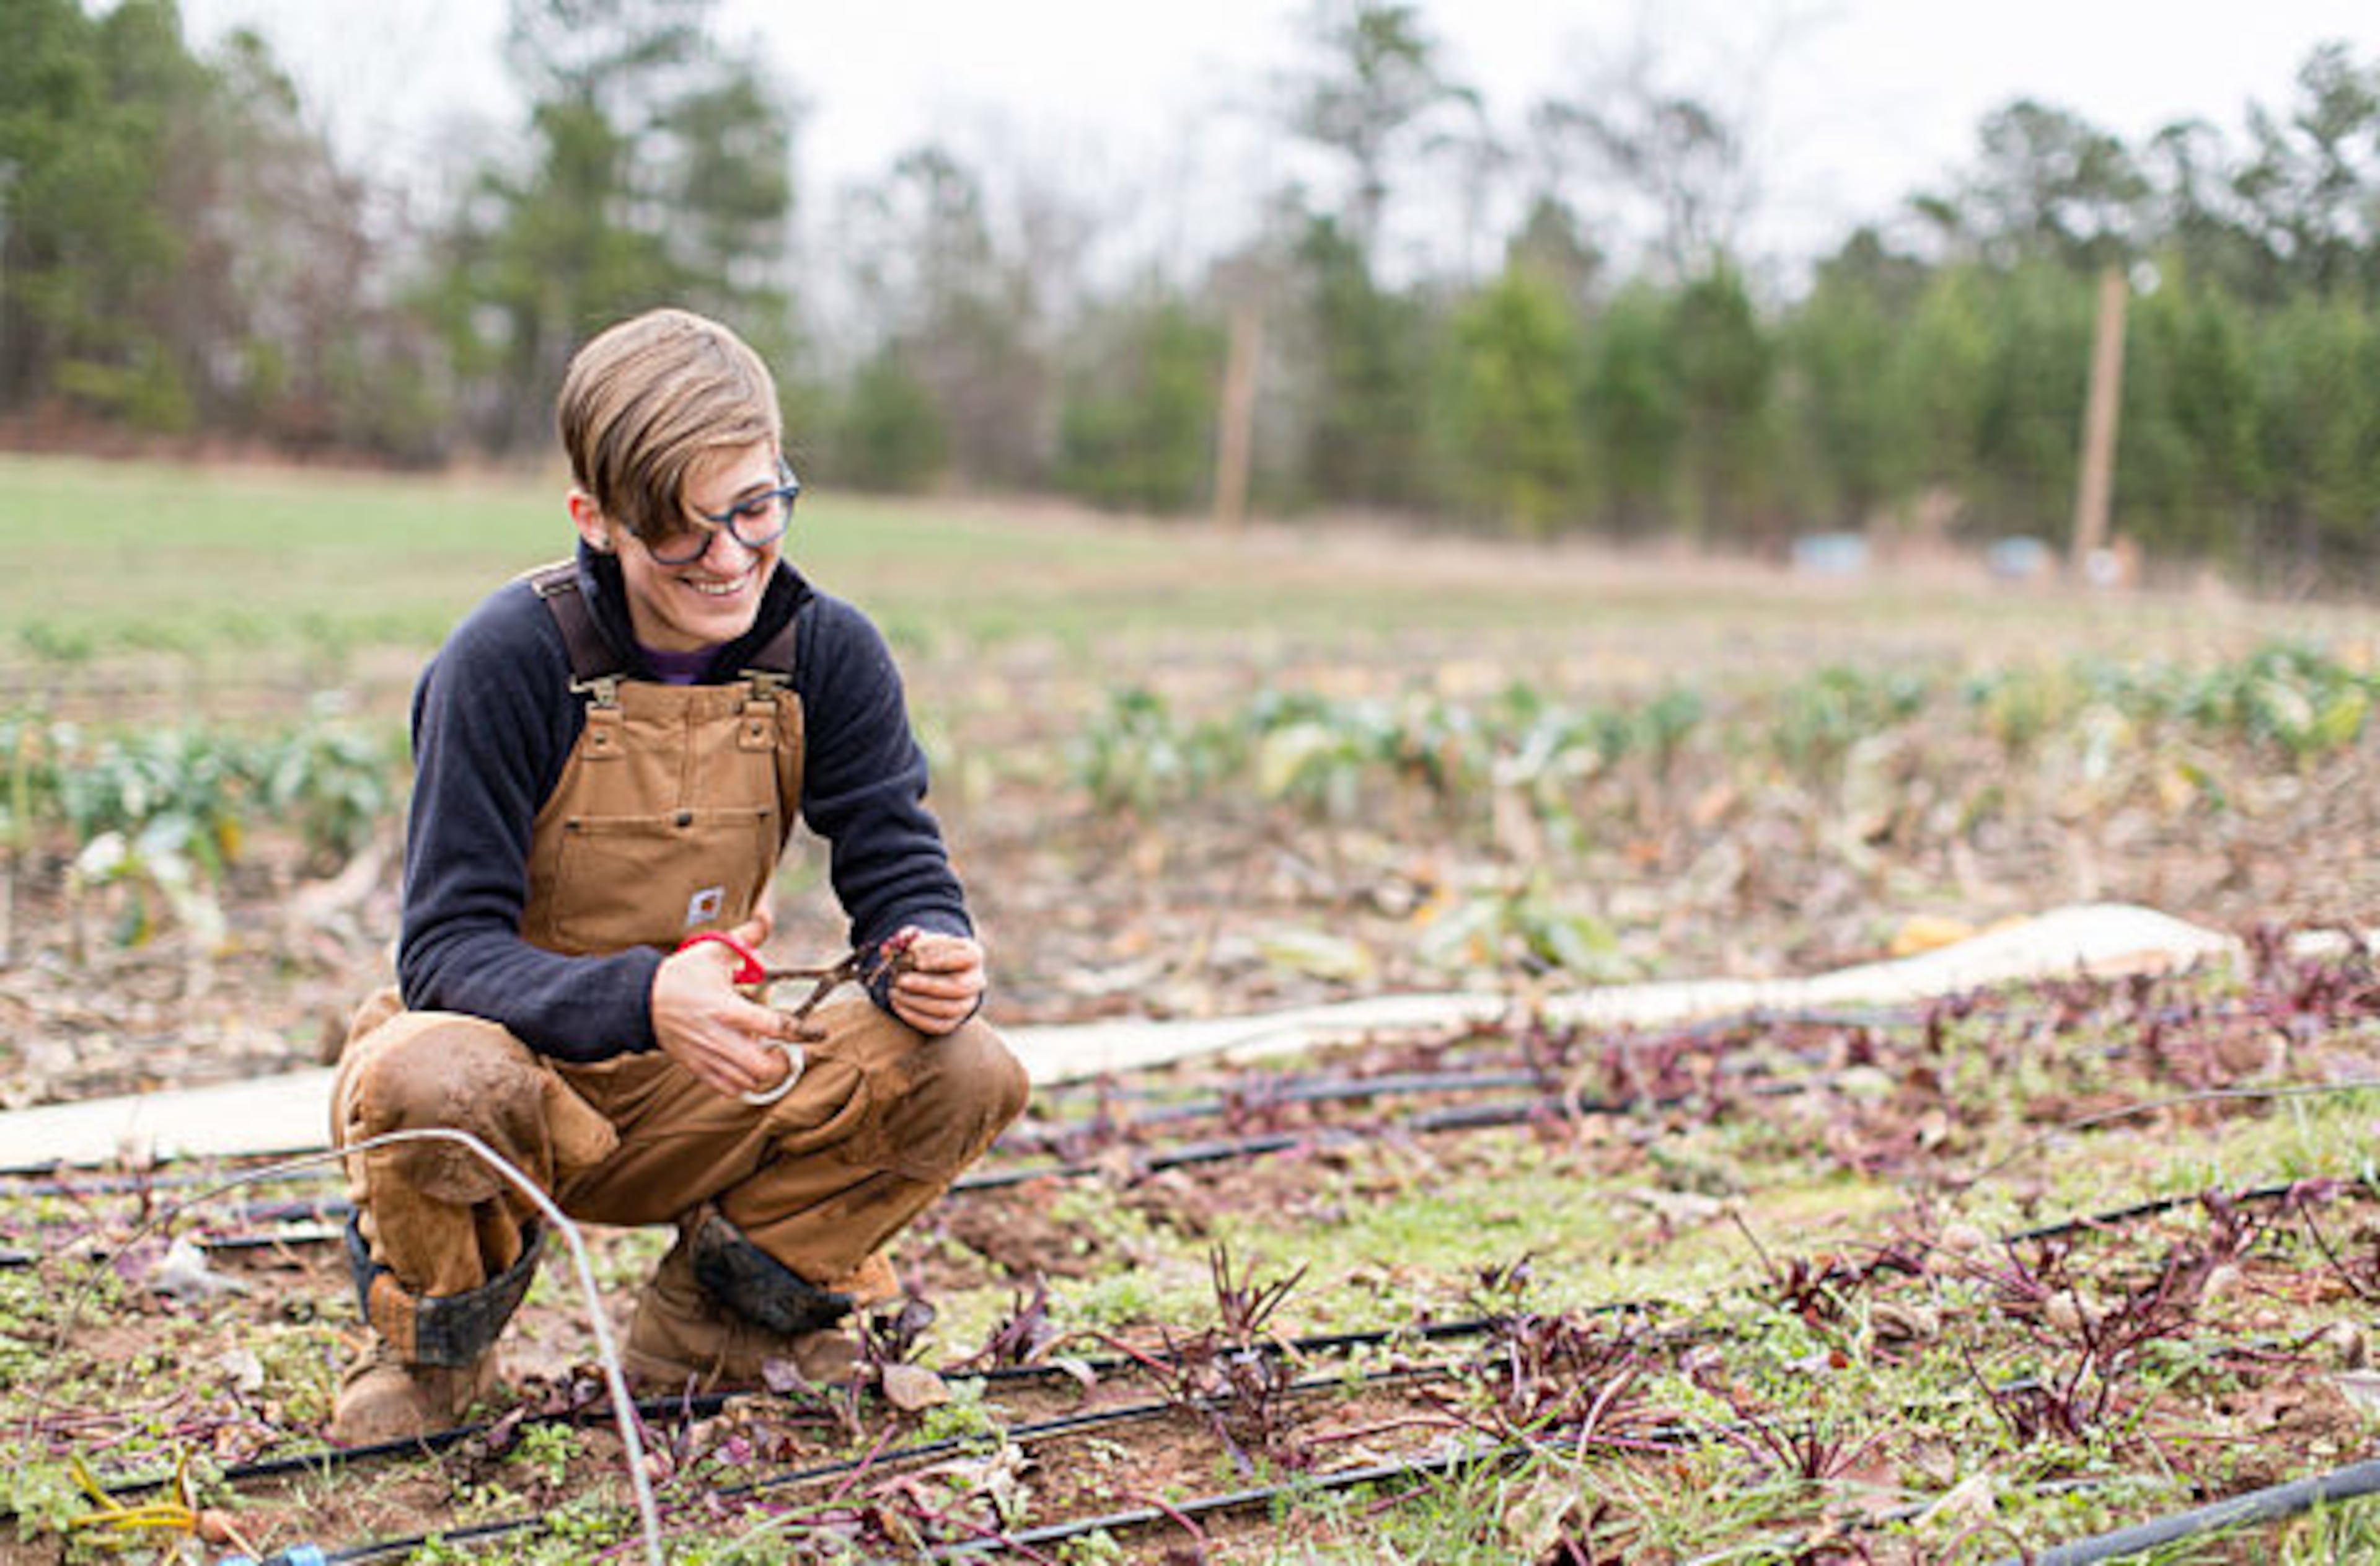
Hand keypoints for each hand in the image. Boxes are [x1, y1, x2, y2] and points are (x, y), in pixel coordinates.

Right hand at [650, 909, 808, 1097]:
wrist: (642, 1000)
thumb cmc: (683, 975)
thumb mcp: (713, 950)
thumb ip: (746, 937)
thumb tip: (766, 915)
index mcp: (727, 1007)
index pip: (774, 1026)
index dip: (802, 1031)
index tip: (819, 1032)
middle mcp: (719, 1036)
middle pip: (763, 1067)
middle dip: (782, 1061)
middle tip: (784, 1048)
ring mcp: (708, 1056)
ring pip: (748, 1082)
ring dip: (763, 1072)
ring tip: (763, 1054)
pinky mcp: (698, 1068)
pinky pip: (729, 1088)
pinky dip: (743, 1082)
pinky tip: (745, 1065)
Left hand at [888, 927, 985, 1035]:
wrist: (934, 973)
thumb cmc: (926, 953)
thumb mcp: (921, 941)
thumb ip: (908, 941)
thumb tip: (890, 950)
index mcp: (973, 955)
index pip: (968, 957)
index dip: (943, 960)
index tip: (917, 961)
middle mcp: (976, 981)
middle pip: (958, 987)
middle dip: (927, 985)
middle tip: (901, 980)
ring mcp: (967, 1003)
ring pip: (949, 1009)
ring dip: (918, 1002)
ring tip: (895, 993)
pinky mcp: (954, 1021)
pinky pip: (938, 1025)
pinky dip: (916, 1017)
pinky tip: (897, 1005)